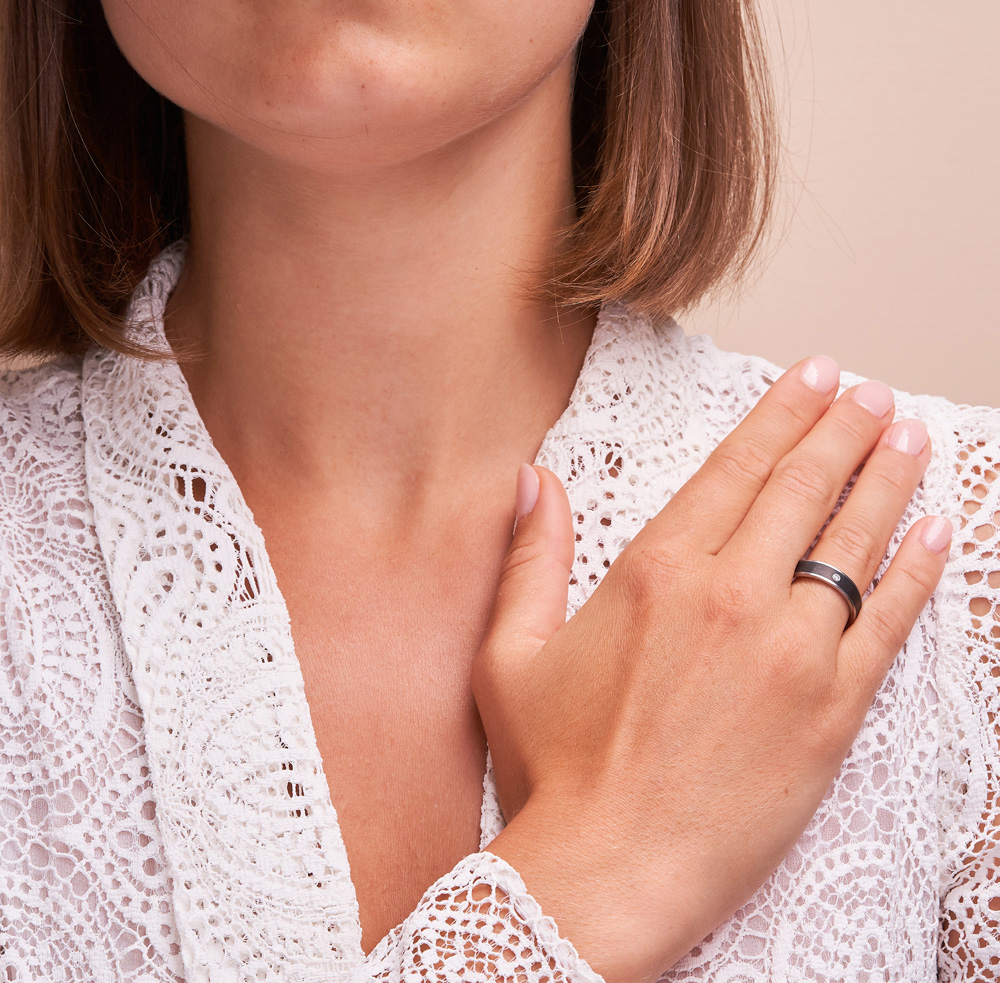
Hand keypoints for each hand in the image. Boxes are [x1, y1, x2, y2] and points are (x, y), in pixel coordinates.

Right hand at [474, 357, 951, 982]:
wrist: (610, 869)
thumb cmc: (555, 766)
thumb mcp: (510, 655)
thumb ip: (530, 559)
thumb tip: (532, 481)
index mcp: (655, 572)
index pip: (736, 467)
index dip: (783, 414)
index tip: (817, 376)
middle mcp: (730, 595)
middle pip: (803, 489)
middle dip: (844, 430)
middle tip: (872, 394)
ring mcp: (789, 651)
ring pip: (853, 542)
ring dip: (886, 480)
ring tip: (909, 437)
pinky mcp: (831, 710)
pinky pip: (887, 623)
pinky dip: (916, 571)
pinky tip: (934, 532)